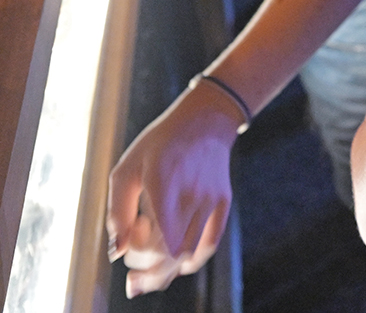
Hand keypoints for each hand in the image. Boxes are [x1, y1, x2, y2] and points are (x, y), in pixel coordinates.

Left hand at [106, 89, 240, 293]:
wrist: (205, 121)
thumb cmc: (158, 145)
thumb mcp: (126, 169)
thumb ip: (118, 212)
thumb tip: (118, 251)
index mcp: (163, 184)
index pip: (157, 242)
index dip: (140, 254)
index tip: (131, 237)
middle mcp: (191, 195)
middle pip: (173, 255)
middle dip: (149, 269)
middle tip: (135, 266)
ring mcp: (211, 200)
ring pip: (191, 255)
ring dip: (168, 267)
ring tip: (153, 263)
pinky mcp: (223, 203)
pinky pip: (209, 245)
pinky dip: (191, 260)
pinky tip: (176, 260)